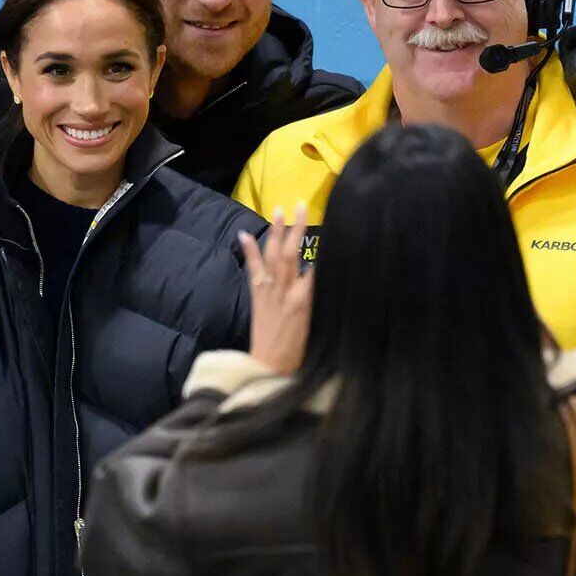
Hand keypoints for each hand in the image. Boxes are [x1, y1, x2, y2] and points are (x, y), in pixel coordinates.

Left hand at [239, 205, 313, 375]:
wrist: (270, 368)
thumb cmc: (301, 351)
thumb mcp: (318, 325)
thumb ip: (321, 299)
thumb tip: (324, 276)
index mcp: (305, 301)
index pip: (317, 267)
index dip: (323, 247)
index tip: (331, 228)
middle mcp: (286, 293)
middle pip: (292, 255)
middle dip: (296, 229)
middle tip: (300, 206)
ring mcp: (270, 293)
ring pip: (273, 257)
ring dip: (275, 233)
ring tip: (277, 211)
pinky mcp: (257, 297)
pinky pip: (253, 270)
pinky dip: (249, 252)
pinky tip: (244, 234)